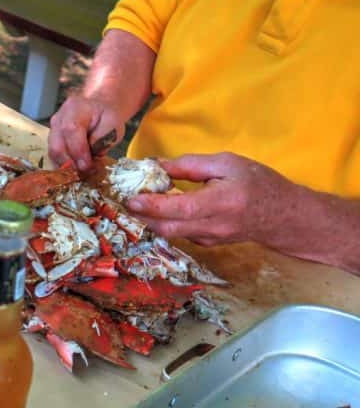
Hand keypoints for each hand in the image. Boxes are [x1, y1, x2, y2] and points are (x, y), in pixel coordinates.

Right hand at [48, 94, 125, 172]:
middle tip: (86, 172)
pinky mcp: (51, 140)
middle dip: (71, 164)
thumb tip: (89, 157)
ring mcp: (52, 130)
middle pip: (57, 146)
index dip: (78, 152)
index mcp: (75, 108)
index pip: (71, 131)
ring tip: (83, 170)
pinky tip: (77, 167)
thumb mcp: (113, 123)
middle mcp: (58, 118)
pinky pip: (54, 157)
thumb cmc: (106, 116)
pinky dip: (65, 165)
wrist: (98, 109)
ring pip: (53, 154)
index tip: (89, 166)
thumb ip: (101, 138)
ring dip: (68, 167)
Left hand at [126, 153, 297, 246]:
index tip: (130, 199)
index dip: (152, 205)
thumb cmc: (258, 182)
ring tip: (134, 204)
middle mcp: (214, 226)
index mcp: (221, 202)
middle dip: (141, 217)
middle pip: (167, 228)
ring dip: (149, 221)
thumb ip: (190, 165)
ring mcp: (209, 239)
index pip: (179, 208)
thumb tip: (156, 166)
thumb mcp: (227, 163)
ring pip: (170, 234)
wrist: (283, 216)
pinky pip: (179, 234)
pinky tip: (156, 211)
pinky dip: (164, 223)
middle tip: (123, 202)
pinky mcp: (206, 244)